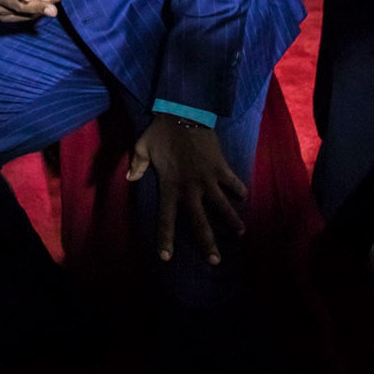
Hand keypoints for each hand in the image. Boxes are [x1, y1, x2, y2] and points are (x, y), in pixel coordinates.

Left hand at [127, 113, 246, 264]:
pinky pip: (232, 181)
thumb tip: (130, 177)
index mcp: (170, 186)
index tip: (166, 257)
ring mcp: (207, 178)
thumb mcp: (143, 147)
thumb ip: (137, 165)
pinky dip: (239, 188)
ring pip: (222, 205)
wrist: (183, 111)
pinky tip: (244, 196)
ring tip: (240, 234)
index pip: (166, 218)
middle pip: (199, 221)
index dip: (165, 238)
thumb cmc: (161, 131)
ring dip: (231, 220)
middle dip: (207, 243)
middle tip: (214, 262)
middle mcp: (189, 187)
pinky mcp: (220, 166)